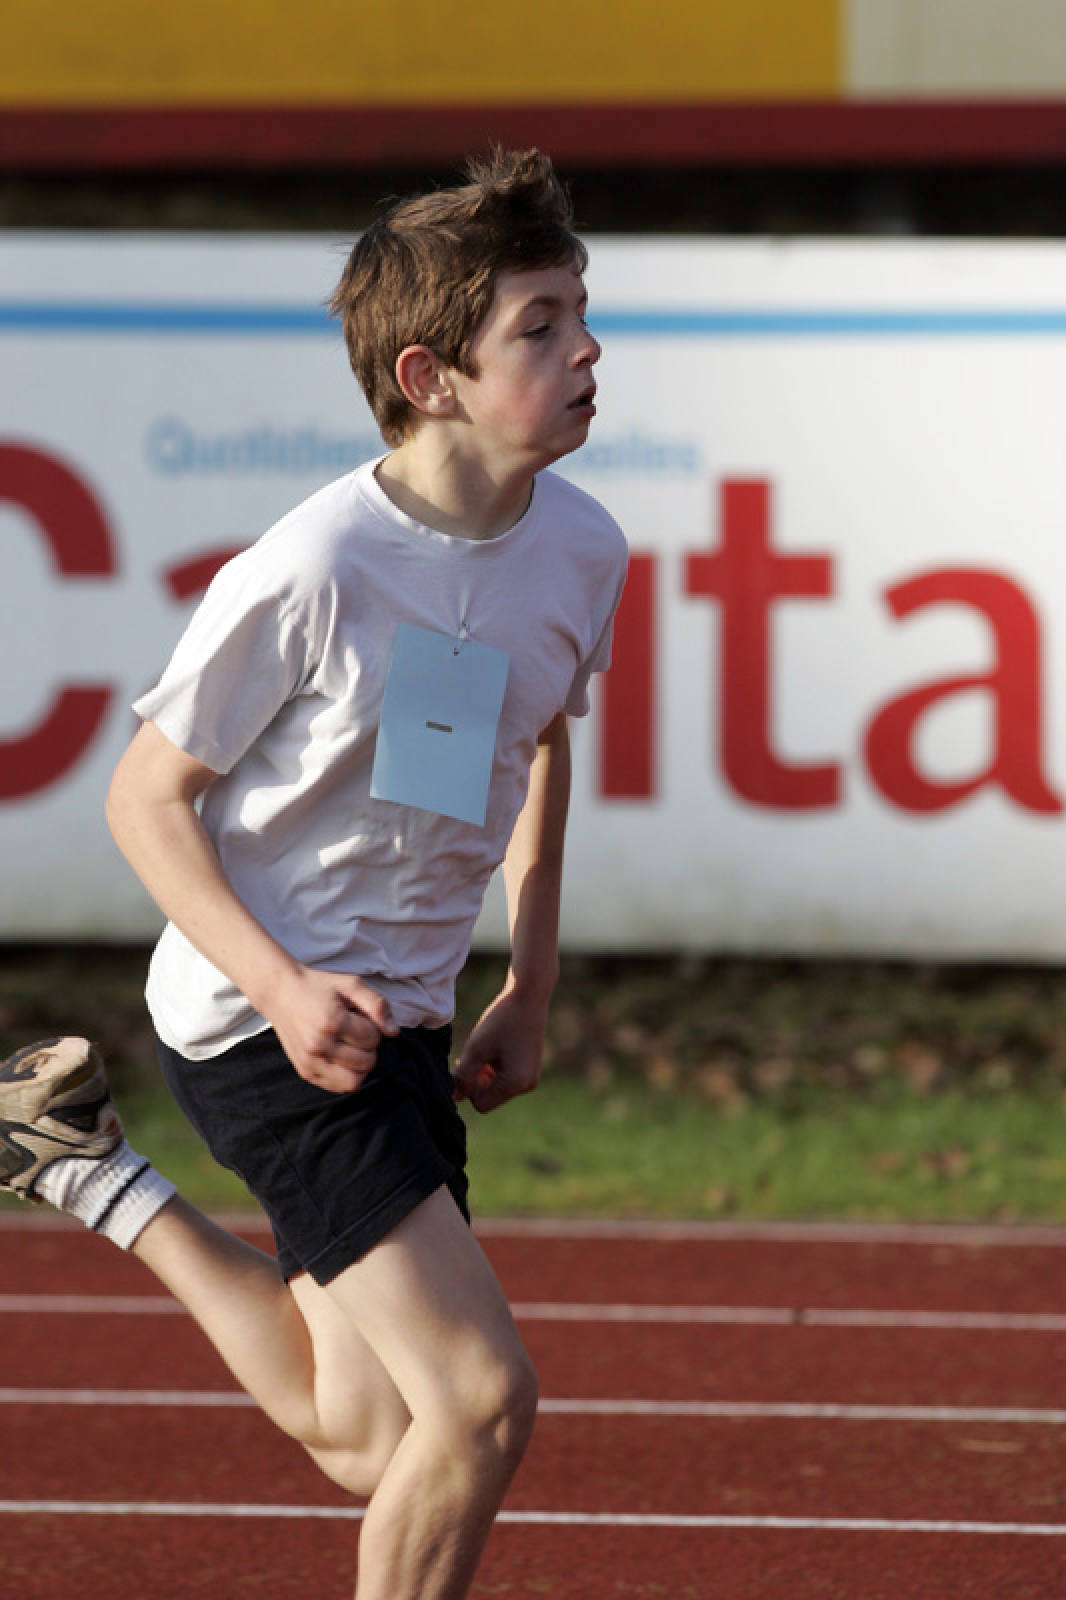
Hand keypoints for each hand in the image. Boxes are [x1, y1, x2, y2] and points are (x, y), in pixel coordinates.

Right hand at [265, 965, 397, 1093]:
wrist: (281, 993)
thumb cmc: (318, 987)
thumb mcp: (351, 984)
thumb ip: (377, 1005)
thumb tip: (394, 1032)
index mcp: (331, 1022)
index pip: (373, 1039)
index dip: (373, 1027)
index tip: (359, 1017)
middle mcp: (318, 1046)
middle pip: (367, 1063)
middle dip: (368, 1048)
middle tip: (355, 1032)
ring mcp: (310, 1062)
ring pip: (353, 1082)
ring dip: (359, 1065)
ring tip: (350, 1047)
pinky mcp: (305, 1071)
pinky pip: (337, 1087)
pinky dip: (345, 1075)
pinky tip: (341, 1056)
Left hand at [452, 984, 548, 1114]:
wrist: (529, 994)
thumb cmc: (502, 1020)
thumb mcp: (476, 1049)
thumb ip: (463, 1076)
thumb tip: (456, 1098)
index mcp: (516, 1084)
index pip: (481, 1104)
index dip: (468, 1088)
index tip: (466, 1064)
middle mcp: (527, 1085)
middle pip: (490, 1097)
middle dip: (476, 1080)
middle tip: (471, 1055)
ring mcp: (531, 1076)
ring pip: (496, 1087)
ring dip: (484, 1072)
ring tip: (483, 1048)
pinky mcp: (530, 1066)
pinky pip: (506, 1077)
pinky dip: (495, 1066)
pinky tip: (493, 1047)